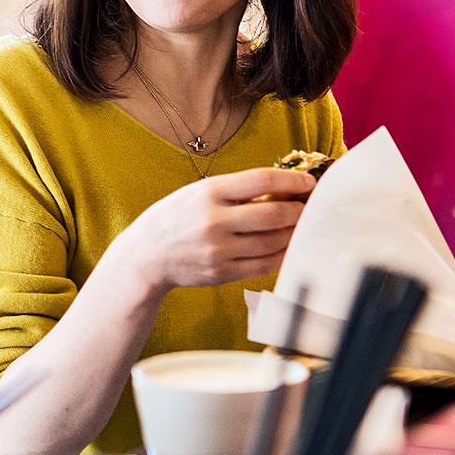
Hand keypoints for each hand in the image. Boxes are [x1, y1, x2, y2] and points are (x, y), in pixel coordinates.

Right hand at [115, 167, 315, 292]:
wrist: (146, 255)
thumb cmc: (176, 217)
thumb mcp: (198, 192)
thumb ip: (235, 190)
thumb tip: (282, 189)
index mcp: (209, 193)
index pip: (261, 181)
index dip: (291, 182)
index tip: (308, 183)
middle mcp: (214, 221)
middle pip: (273, 215)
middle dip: (298, 211)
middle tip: (309, 207)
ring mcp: (218, 250)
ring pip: (273, 242)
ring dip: (293, 233)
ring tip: (300, 226)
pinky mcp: (222, 273)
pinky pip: (264, 265)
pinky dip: (281, 255)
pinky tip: (286, 246)